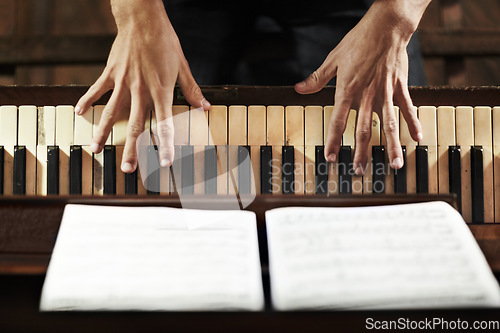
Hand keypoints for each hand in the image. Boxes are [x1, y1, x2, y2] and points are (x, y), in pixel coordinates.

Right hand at [75, 0, 209, 172]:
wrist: (143, 18)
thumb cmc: (165, 41)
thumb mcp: (183, 66)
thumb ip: (192, 90)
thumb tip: (205, 108)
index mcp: (162, 91)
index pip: (164, 125)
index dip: (165, 146)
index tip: (164, 164)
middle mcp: (141, 91)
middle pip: (135, 126)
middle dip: (131, 150)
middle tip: (127, 170)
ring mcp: (123, 82)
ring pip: (111, 112)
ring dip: (103, 133)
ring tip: (96, 150)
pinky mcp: (110, 72)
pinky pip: (97, 89)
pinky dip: (87, 100)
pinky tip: (78, 112)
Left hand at [295, 0, 429, 174]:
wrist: (386, 26)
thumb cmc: (359, 41)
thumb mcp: (333, 59)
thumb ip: (317, 78)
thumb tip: (299, 89)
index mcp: (348, 90)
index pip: (338, 121)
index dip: (334, 141)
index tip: (332, 158)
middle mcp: (367, 95)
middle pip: (364, 129)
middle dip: (362, 153)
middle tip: (360, 171)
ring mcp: (385, 92)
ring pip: (389, 124)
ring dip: (392, 146)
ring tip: (394, 165)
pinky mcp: (400, 86)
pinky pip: (407, 108)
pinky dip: (413, 123)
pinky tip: (418, 138)